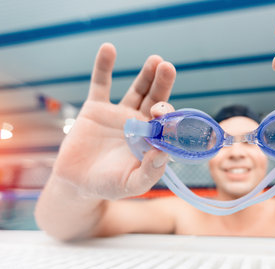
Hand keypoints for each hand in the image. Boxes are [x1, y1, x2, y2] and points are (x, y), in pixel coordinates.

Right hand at [53, 43, 175, 199]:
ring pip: (137, 89)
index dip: (168, 114)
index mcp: (152, 139)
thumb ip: (150, 172)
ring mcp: (119, 114)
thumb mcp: (132, 184)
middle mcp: (140, 123)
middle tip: (168, 67)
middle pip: (155, 99)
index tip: (165, 111)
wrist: (77, 183)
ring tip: (156, 60)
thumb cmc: (108, 186)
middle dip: (162, 84)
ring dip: (146, 74)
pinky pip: (101, 84)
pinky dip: (103, 67)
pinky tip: (109, 48)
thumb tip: (165, 153)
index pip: (166, 122)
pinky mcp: (96, 108)